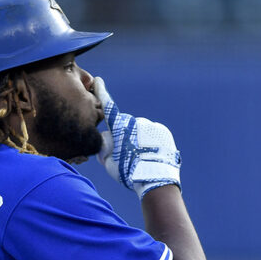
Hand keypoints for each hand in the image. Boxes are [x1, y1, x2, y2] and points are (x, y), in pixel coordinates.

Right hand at [92, 77, 181, 198]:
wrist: (156, 179)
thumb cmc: (128, 173)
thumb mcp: (108, 163)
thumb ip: (103, 147)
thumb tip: (104, 139)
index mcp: (119, 127)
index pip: (107, 106)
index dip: (101, 93)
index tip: (98, 81)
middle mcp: (134, 121)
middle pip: (125, 125)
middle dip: (124, 135)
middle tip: (127, 154)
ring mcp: (149, 125)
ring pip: (140, 130)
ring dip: (139, 140)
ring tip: (141, 158)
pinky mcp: (162, 130)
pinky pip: (152, 134)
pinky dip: (150, 141)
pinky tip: (151, 155)